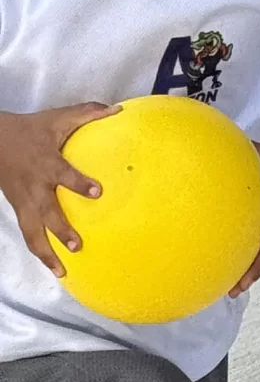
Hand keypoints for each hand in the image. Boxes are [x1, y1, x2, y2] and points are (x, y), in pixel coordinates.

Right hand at [0, 105, 118, 275]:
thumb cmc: (31, 130)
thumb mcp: (58, 117)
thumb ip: (88, 113)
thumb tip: (118, 110)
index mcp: (46, 163)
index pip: (63, 174)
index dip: (79, 183)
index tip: (97, 193)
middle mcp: (35, 187)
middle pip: (46, 212)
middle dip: (61, 229)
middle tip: (77, 245)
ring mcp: (24, 201)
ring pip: (32, 232)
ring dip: (46, 253)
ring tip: (61, 271)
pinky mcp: (18, 209)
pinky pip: (27, 233)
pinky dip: (38, 251)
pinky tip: (52, 266)